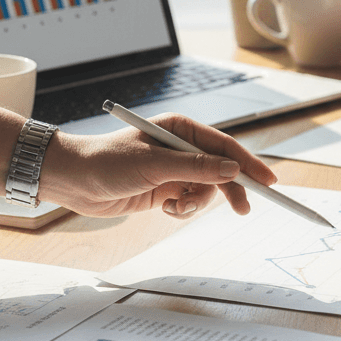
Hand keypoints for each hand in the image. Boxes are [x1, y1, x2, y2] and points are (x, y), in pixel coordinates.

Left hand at [43, 113, 277, 218]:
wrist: (73, 180)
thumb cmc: (107, 161)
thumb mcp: (154, 164)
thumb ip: (195, 168)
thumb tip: (232, 170)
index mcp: (181, 129)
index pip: (225, 145)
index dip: (249, 163)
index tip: (268, 181)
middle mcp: (181, 147)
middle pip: (221, 169)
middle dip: (230, 189)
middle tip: (243, 209)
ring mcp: (174, 170)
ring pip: (206, 190)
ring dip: (196, 203)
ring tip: (174, 208)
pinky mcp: (165, 190)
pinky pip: (189, 203)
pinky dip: (182, 211)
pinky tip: (163, 210)